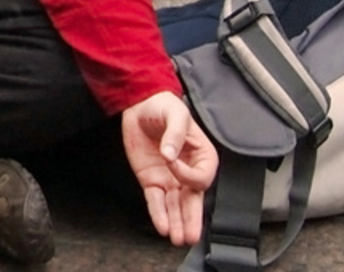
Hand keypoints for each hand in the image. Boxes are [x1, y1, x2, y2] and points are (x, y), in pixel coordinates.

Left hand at [121, 91, 217, 245]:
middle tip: (192, 235)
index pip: (201, 177)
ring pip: (176, 205)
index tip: (171, 161)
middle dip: (192, 218)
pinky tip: (163, 226)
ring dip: (178, 222)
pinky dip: (159, 213)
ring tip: (179, 239)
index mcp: (202, 156)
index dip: (187, 174)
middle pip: (193, 199)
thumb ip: (174, 133)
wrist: (141, 105)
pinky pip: (156, 200)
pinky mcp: (152, 179)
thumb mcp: (175, 114)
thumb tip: (170, 154)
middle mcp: (188, 171)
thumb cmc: (164, 107)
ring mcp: (170, 178)